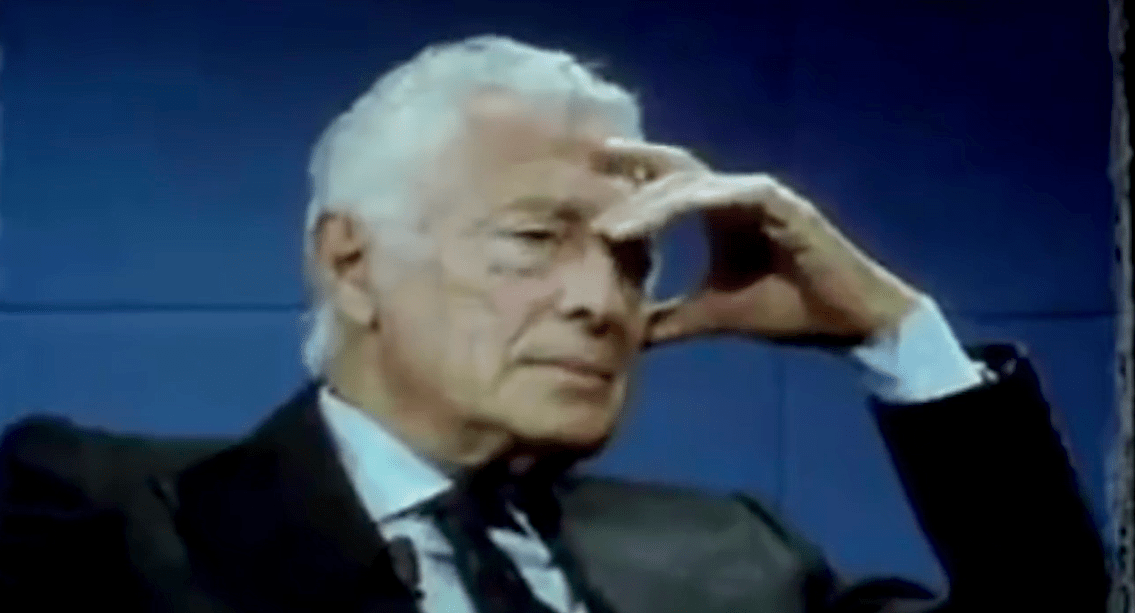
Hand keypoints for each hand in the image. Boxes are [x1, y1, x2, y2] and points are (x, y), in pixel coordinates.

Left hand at [591, 138, 922, 348]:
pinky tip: (654, 223)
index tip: (583, 194)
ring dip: (647, 203)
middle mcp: (738, 194)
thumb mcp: (714, 314)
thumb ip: (671, 317)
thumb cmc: (788, 311)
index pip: (668, 186)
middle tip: (586, 168)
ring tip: (608, 228)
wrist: (848, 323)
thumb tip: (626, 335)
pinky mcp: (780, 204)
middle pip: (674, 169)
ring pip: (691, 183)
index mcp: (723, 212)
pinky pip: (723, 196)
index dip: (629, 183)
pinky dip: (685, 207)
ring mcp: (760, 194)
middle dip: (631, 165)